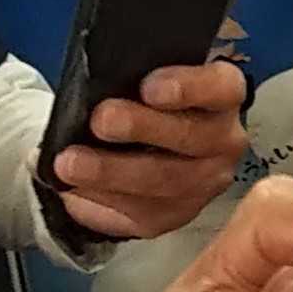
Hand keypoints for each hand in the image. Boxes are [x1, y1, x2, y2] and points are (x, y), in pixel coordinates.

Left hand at [52, 61, 249, 238]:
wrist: (141, 141)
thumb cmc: (143, 101)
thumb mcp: (142, 76)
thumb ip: (132, 76)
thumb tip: (95, 86)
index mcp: (221, 96)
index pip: (220, 87)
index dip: (187, 87)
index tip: (149, 87)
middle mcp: (223, 141)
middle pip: (192, 137)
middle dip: (141, 128)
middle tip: (101, 121)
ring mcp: (205, 182)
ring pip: (166, 183)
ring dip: (113, 174)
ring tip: (69, 164)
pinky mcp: (177, 214)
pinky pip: (144, 216)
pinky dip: (102, 205)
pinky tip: (73, 193)